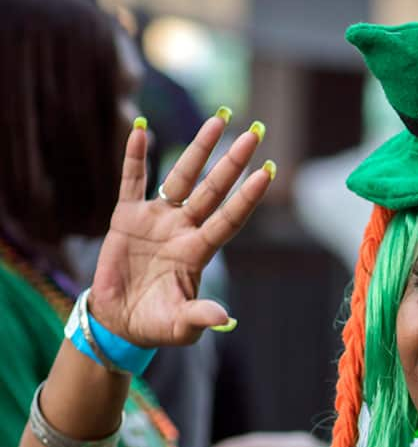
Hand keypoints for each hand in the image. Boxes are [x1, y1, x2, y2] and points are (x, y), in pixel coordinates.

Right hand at [89, 115, 272, 345]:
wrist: (119, 322)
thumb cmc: (156, 325)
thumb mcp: (180, 326)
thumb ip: (200, 317)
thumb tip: (225, 317)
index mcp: (199, 252)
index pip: (230, 218)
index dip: (248, 196)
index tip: (269, 170)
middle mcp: (183, 230)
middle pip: (213, 190)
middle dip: (233, 161)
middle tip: (254, 132)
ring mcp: (157, 220)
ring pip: (181, 177)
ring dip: (199, 149)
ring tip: (218, 120)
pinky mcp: (126, 218)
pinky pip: (132, 181)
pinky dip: (135, 157)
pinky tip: (142, 130)